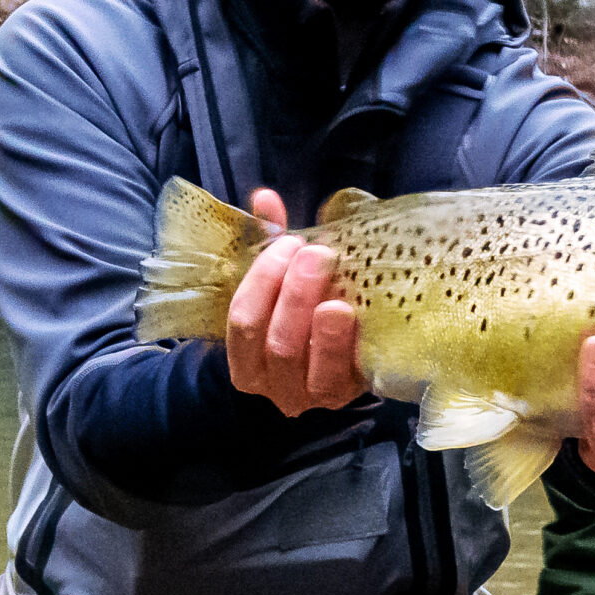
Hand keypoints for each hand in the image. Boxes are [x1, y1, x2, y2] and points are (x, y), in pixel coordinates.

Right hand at [223, 190, 367, 414]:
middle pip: (275, 342)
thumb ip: (271, 242)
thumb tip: (265, 199)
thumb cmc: (303, 311)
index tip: (288, 244)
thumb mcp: (284, 280)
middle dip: (294, 295)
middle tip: (318, 254)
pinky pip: (343, 375)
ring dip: (320, 322)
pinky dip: (344, 344)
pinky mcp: (347, 396)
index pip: (243, 320)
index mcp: (246, 355)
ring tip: (338, 289)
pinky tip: (352, 313)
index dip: (263, 280)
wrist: (346, 356)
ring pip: (306, 362)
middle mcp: (271, 384)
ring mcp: (310, 395)